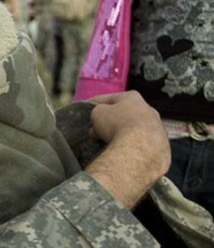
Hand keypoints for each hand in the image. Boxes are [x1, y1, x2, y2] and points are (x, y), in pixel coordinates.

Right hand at [85, 91, 169, 208]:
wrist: (139, 148)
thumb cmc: (117, 125)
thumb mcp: (97, 113)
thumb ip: (96, 114)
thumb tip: (97, 126)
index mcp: (133, 97)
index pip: (110, 98)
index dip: (95, 104)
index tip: (86, 110)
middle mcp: (148, 110)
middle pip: (123, 114)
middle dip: (109, 121)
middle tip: (95, 130)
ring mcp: (157, 128)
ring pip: (133, 129)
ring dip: (119, 134)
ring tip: (104, 142)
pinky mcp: (160, 145)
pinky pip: (140, 143)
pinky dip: (130, 145)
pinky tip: (120, 150)